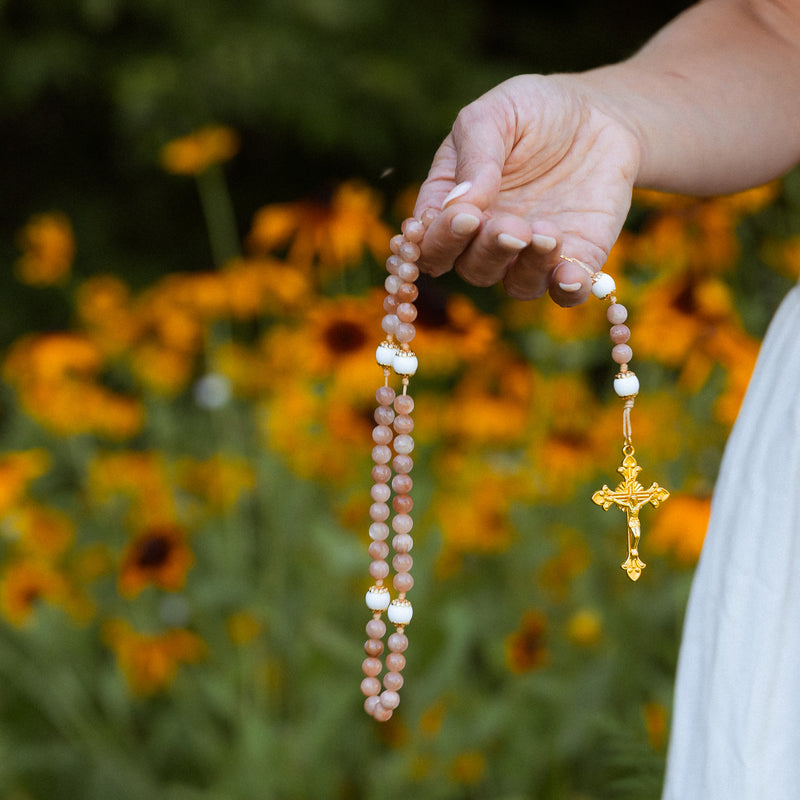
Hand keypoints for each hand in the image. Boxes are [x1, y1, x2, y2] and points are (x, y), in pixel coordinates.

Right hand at [413, 74, 641, 305]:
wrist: (600, 114)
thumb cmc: (534, 111)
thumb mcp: (496, 114)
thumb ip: (475, 155)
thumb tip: (459, 203)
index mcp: (454, 207)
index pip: (431, 242)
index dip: (439, 240)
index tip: (463, 216)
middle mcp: (487, 239)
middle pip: (471, 268)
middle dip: (487, 251)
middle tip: (510, 225)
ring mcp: (531, 254)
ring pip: (517, 285)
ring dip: (527, 268)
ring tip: (546, 234)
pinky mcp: (576, 258)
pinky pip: (567, 292)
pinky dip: (567, 290)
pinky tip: (569, 275)